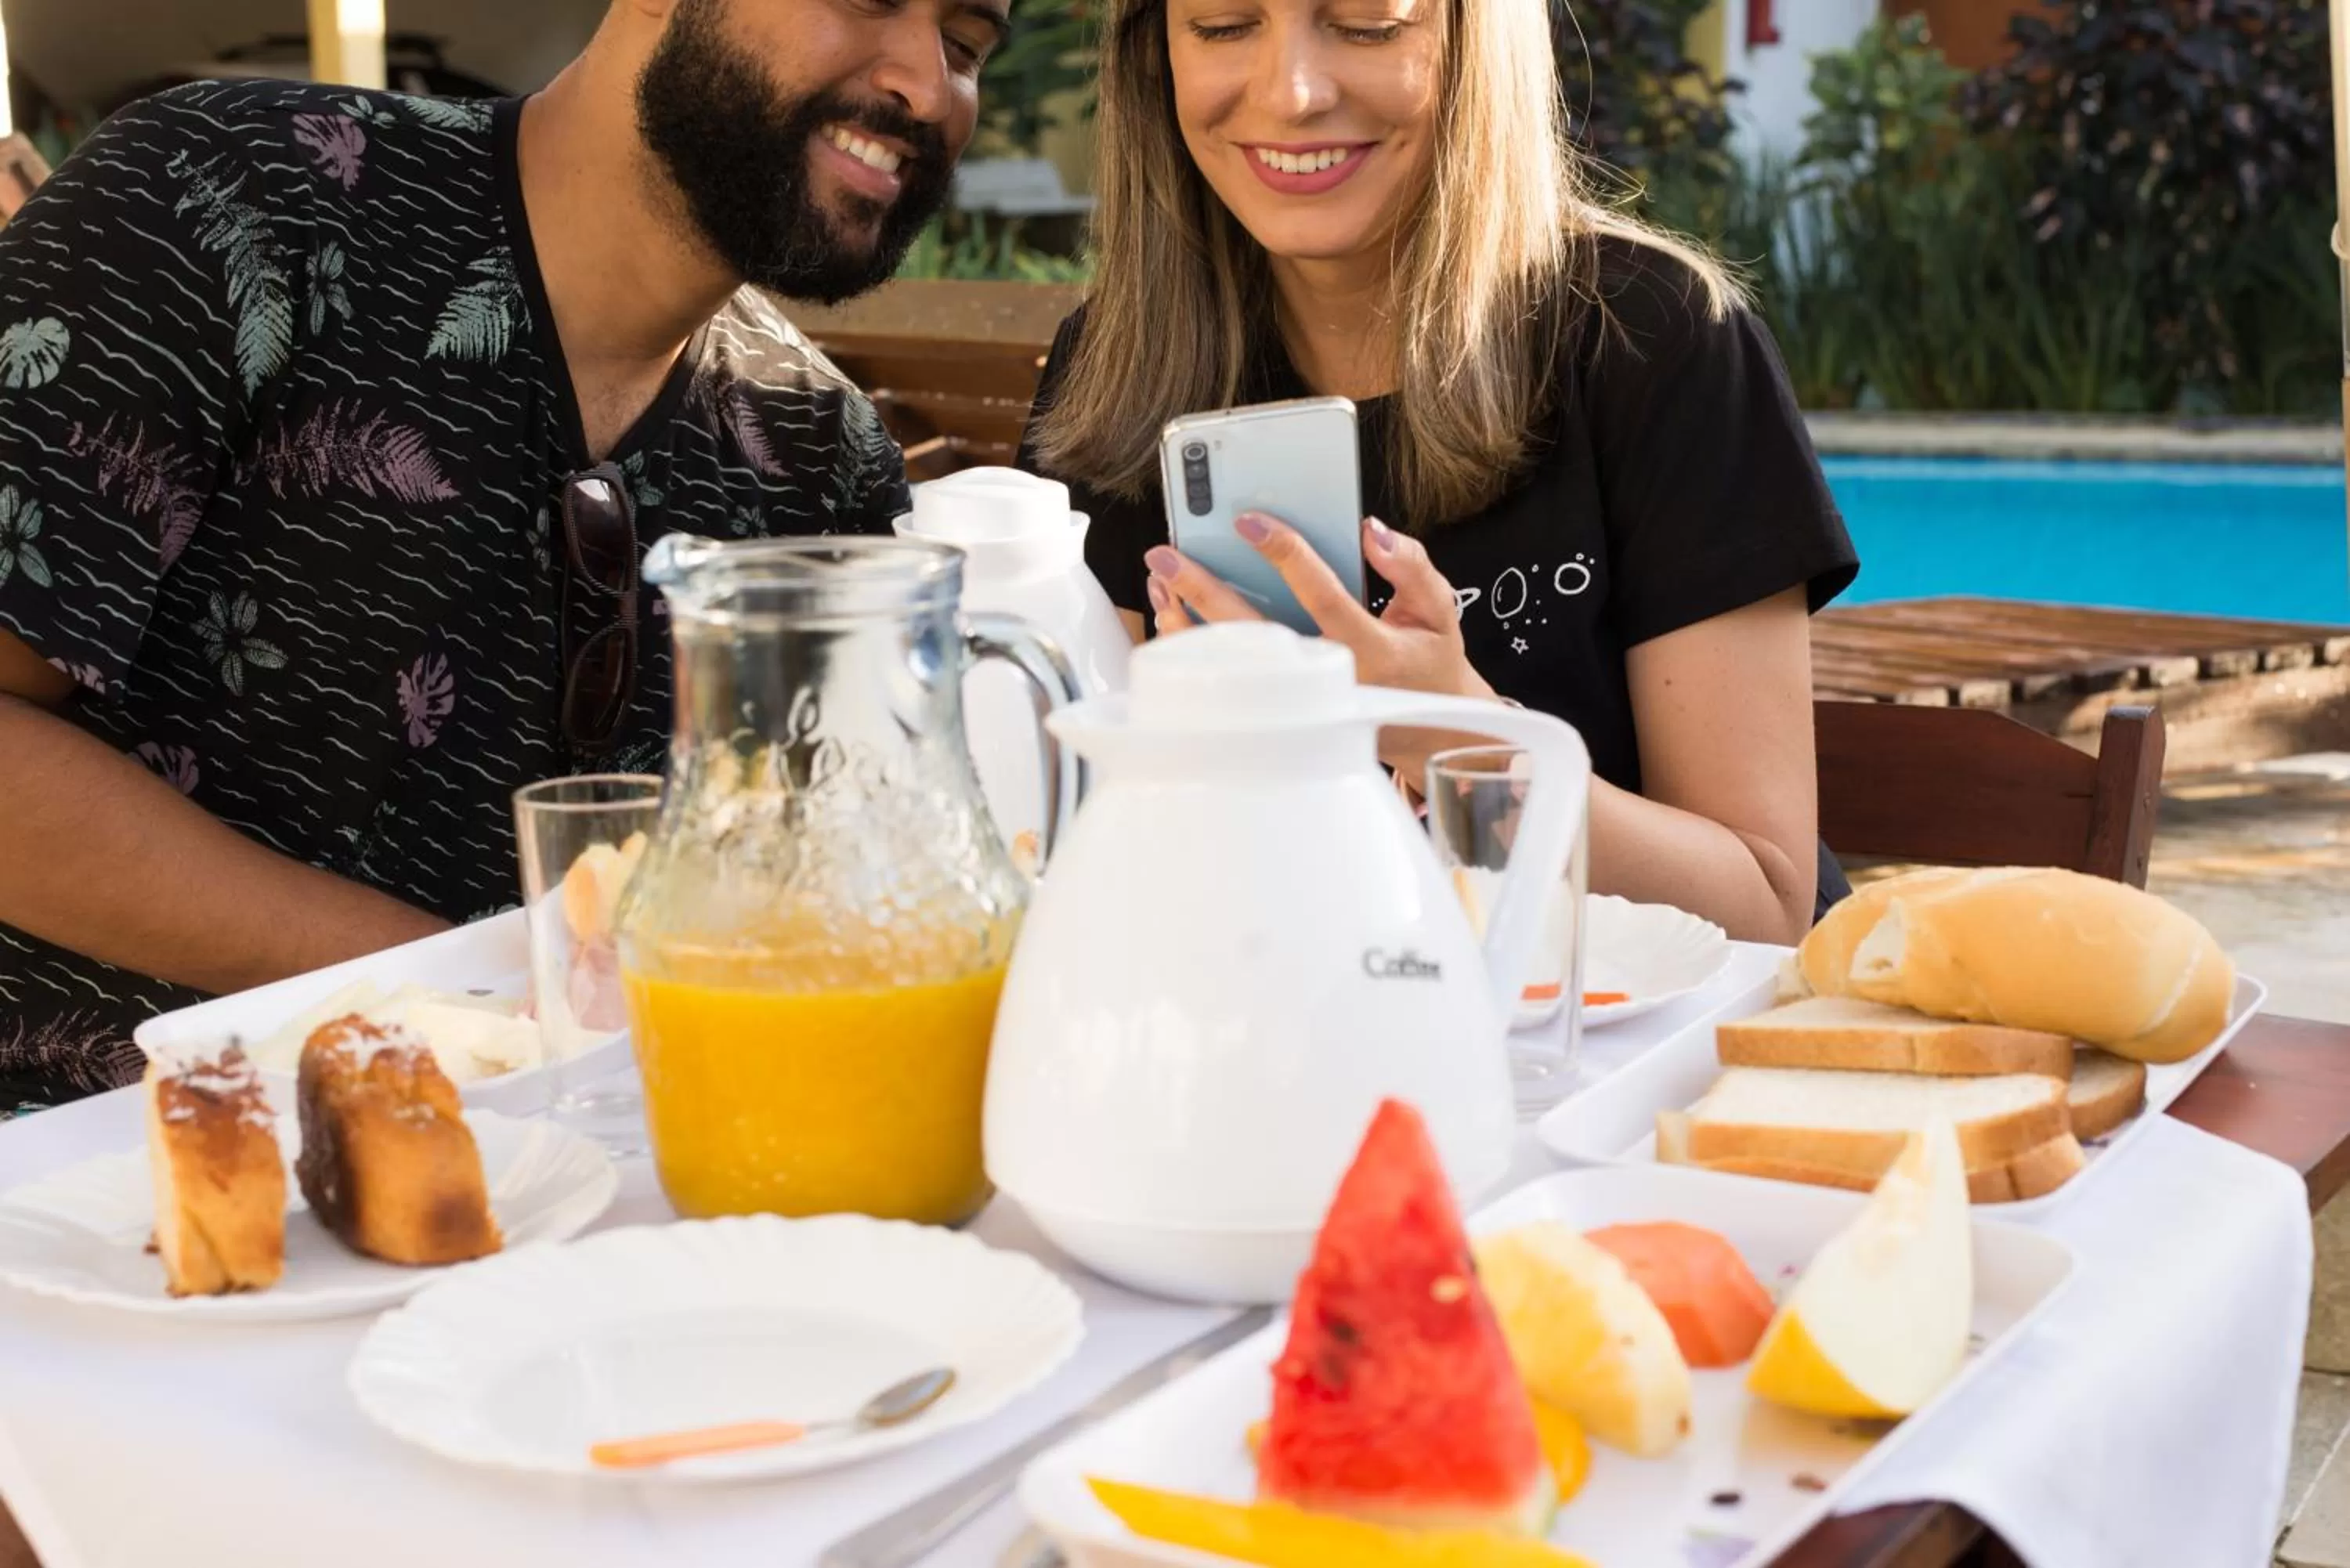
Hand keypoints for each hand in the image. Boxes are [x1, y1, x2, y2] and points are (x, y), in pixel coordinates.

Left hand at [1143, 514, 1496, 701]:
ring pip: (1233, 667)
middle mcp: (1329, 681)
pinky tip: (1174, 618)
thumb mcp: (1439, 611)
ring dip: (1189, 625)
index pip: (1323, 597)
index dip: (1287, 556)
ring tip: (1159, 584)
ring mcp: (1301, 704)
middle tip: (1165, 555)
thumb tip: (1371, 531)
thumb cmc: (1428, 662)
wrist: (1427, 733)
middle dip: (1204, 590)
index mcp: (1371, 651)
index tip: (1248, 521)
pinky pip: (1230, 685)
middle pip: (1256, 634)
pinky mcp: (1284, 715)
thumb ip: (1411, 566)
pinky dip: (1197, 652)